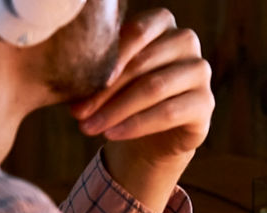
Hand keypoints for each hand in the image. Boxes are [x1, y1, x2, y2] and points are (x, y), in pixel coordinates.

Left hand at [70, 8, 214, 211]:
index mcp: (163, 24)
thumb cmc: (123, 93)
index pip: (140, 30)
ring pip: (154, 88)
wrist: (152, 131)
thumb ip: (95, 64)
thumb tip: (60, 69)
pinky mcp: (206, 103)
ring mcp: (200, 72)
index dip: (114, 52)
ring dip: (116, 110)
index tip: (86, 77)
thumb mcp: (108, 75)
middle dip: (106, 90)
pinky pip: (169, 113)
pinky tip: (112, 134)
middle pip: (144, 63)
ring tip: (88, 127)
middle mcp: (186, 43)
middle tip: (77, 112)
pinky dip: (136, 125)